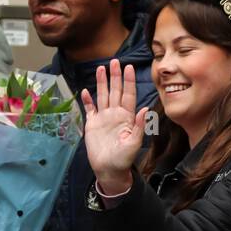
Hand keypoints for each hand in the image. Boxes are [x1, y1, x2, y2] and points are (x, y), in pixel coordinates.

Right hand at [80, 59, 146, 192]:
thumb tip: (145, 109)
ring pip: (102, 96)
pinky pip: (90, 109)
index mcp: (127, 117)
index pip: (128, 95)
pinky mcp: (92, 125)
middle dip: (115, 76)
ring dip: (101, 83)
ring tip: (100, 69)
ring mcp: (103, 118)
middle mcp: (115, 114)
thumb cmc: (124, 159)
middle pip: (115, 91)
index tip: (128, 67)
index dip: (128, 81)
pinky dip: (87, 101)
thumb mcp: (134, 143)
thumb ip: (139, 126)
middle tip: (114, 61)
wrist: (109, 170)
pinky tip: (85, 91)